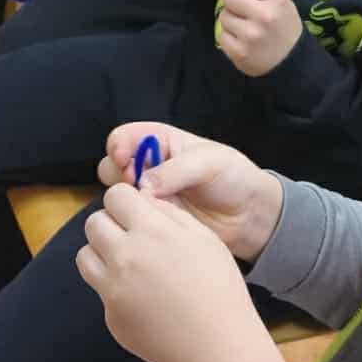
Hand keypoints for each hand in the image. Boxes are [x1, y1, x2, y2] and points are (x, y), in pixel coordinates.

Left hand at [77, 183, 287, 361]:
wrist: (217, 346)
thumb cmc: (218, 288)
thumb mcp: (204, 237)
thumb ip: (169, 212)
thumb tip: (143, 200)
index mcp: (151, 232)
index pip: (114, 196)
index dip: (125, 200)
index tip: (134, 210)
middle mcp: (125, 258)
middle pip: (93, 223)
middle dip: (110, 223)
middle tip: (130, 236)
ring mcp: (114, 290)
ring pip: (84, 256)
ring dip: (101, 253)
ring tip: (128, 263)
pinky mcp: (112, 317)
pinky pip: (100, 291)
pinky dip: (115, 288)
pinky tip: (143, 297)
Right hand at [99, 121, 283, 260]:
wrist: (250, 215)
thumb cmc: (234, 177)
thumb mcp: (209, 162)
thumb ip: (176, 170)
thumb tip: (144, 187)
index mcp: (160, 141)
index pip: (124, 137)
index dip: (119, 147)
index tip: (125, 161)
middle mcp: (149, 167)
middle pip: (112, 165)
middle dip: (117, 175)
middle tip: (135, 186)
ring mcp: (150, 196)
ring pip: (117, 195)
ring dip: (124, 200)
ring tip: (148, 206)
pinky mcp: (153, 221)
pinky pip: (132, 220)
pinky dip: (135, 221)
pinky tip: (152, 224)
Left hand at [217, 0, 302, 77]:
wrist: (292, 62)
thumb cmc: (284, 27)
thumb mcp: (282, 2)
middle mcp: (263, 15)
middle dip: (232, 1)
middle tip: (241, 9)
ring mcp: (250, 35)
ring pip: (223, 16)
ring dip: (230, 19)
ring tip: (244, 26)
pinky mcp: (239, 52)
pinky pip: (221, 35)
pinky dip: (229, 36)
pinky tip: (241, 40)